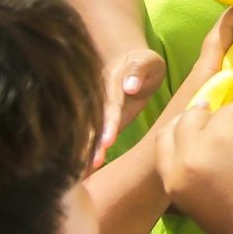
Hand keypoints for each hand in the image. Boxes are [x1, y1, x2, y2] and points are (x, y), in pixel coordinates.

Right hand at [92, 47, 167, 164]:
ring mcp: (97, 109)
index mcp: (109, 81)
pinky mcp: (101, 121)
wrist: (134, 63)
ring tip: (87, 171)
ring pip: (91, 131)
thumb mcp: (146, 60)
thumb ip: (138, 70)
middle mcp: (98, 96)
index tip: (108, 140)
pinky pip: (95, 138)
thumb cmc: (144, 62)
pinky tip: (85, 172)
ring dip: (89, 150)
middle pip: (94, 120)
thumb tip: (130, 87)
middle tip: (94, 162)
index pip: (110, 103)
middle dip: (93, 142)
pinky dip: (89, 153)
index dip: (108, 121)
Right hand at [156, 104, 232, 233]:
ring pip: (230, 111)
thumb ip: (191, 174)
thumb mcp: (199, 206)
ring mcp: (223, 136)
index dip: (182, 125)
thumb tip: (200, 146)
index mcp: (175, 177)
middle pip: (193, 117)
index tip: (197, 121)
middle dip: (210, 118)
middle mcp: (192, 153)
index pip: (165, 137)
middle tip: (230, 125)